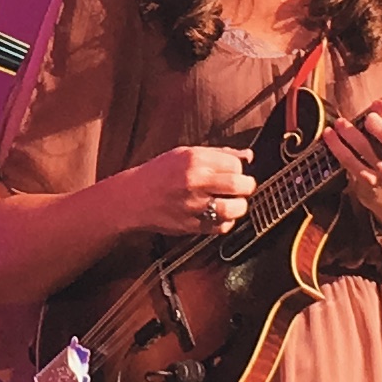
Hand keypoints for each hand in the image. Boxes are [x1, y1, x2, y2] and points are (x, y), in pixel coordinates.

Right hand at [125, 142, 255, 245]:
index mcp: (194, 160)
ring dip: (240, 206)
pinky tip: (219, 215)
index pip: (236, 164)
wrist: (133, 198)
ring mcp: (193, 206)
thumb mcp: (185, 153)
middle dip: (247, 186)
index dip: (239, 169)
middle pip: (239, 185)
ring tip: (234, 203)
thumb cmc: (160, 173)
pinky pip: (221, 227)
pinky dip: (226, 222)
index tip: (234, 171)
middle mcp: (195, 182)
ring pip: (234, 209)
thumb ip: (219, 154)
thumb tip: (248, 156)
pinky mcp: (191, 225)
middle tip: (242, 187)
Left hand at [321, 94, 381, 236]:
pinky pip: (349, 161)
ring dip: (350, 133)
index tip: (377, 104)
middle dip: (378, 126)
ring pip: (365, 149)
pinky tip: (329, 135)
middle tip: (367, 117)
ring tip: (340, 122)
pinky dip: (337, 147)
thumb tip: (372, 107)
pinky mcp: (366, 181)